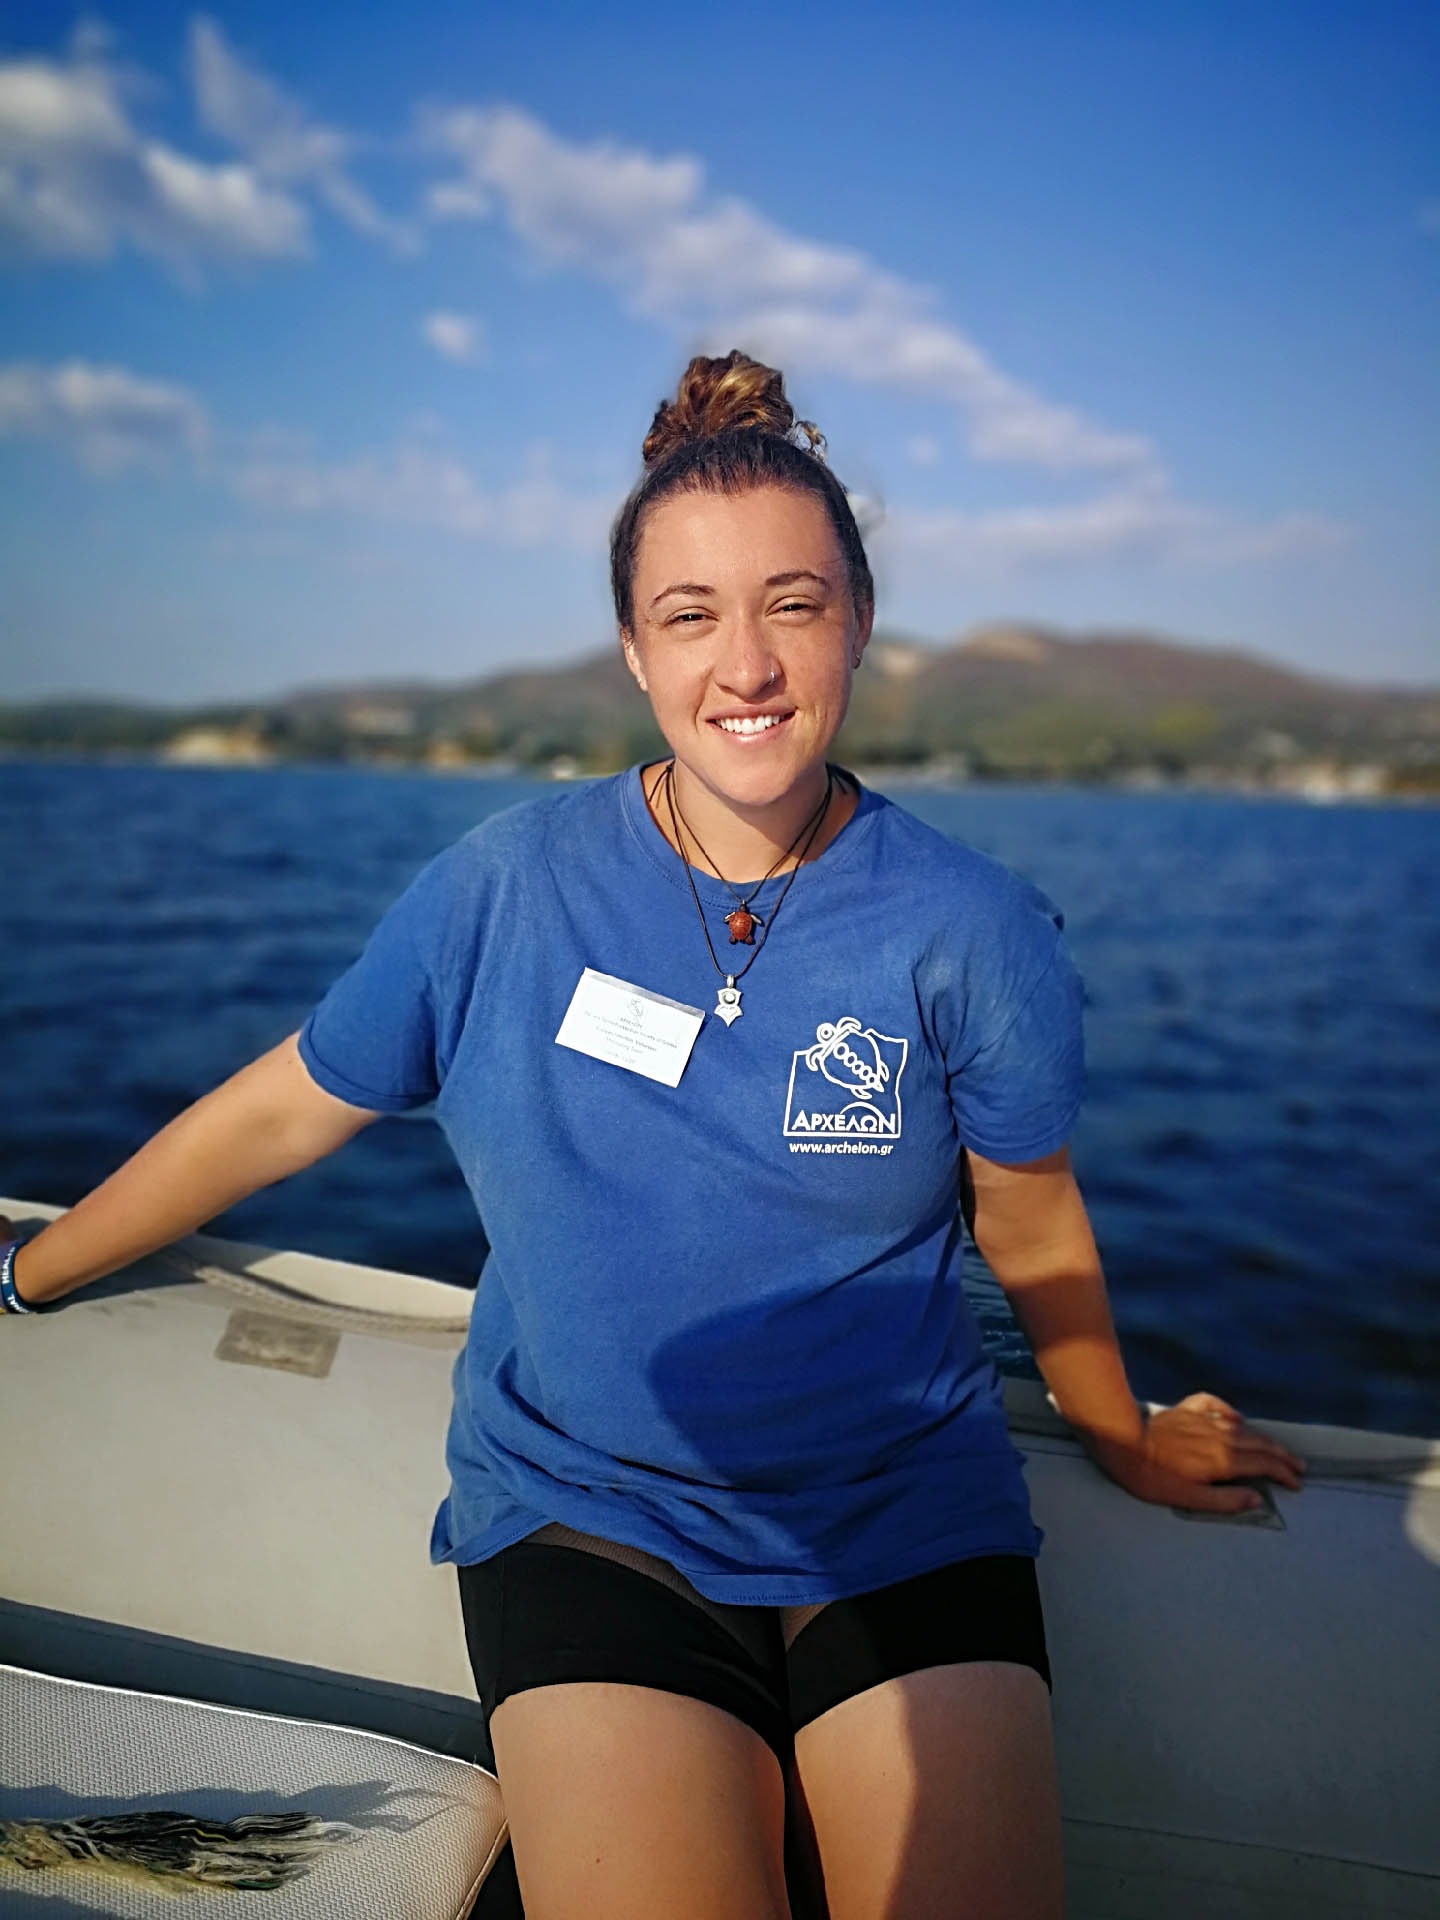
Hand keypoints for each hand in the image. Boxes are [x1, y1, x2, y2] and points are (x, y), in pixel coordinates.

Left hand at [1086, 1392, 1305, 1513]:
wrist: (1124, 1441)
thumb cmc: (1154, 1477)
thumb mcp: (1189, 1498)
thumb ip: (1226, 1500)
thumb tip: (1257, 1499)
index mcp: (1224, 1460)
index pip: (1263, 1465)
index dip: (1283, 1473)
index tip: (1296, 1483)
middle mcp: (1220, 1436)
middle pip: (1260, 1444)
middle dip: (1282, 1456)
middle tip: (1298, 1466)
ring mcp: (1204, 1420)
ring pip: (1242, 1427)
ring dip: (1263, 1438)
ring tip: (1277, 1448)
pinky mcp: (1188, 1409)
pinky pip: (1216, 1406)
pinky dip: (1230, 1412)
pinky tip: (1235, 1418)